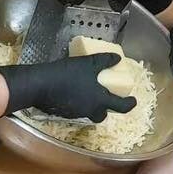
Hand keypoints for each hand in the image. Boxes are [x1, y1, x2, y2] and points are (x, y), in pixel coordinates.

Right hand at [0, 54, 135, 119]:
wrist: (39, 85)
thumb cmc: (67, 74)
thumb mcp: (87, 64)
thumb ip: (104, 62)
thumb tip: (117, 59)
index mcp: (99, 101)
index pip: (121, 107)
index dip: (129, 104)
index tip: (133, 100)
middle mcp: (90, 110)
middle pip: (103, 114)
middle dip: (106, 108)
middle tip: (106, 97)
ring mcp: (76, 114)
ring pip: (88, 112)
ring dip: (91, 105)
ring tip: (88, 90)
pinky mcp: (63, 113)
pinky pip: (76, 110)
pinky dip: (78, 103)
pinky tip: (73, 91)